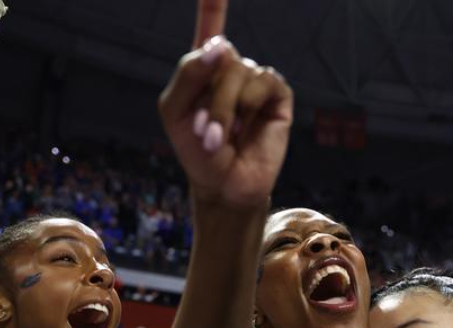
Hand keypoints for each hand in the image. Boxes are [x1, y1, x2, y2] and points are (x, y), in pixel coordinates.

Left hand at [158, 0, 292, 208]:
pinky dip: (247, 106)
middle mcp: (232, 68)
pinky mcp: (277, 96)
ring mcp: (256, 80)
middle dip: (208, 96)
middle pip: (220, 53)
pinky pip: (262, 82)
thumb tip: (222, 47)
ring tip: (223, 137)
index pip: (210, 26)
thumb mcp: (175, 111)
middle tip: (204, 131)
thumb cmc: (196, 150)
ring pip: (238, 71)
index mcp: (205, 68)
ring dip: (224, 108)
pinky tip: (244, 129)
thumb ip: (188, 74)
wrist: (222, 184)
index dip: (213, 3)